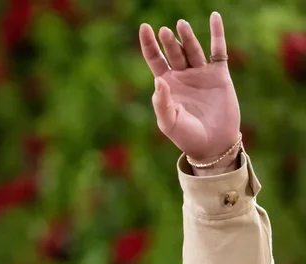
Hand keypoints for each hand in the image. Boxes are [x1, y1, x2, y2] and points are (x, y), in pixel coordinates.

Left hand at [139, 11, 240, 163]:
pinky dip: (217, 33)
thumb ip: (161, 103)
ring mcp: (200, 73)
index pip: (155, 60)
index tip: (144, 28)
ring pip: (192, 49)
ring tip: (180, 26)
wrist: (213, 145)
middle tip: (164, 32)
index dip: (149, 44)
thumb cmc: (187, 137)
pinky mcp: (219, 74)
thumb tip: (158, 80)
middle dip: (168, 42)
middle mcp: (182, 76)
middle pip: (173, 52)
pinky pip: (218, 50)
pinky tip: (214, 17)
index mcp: (167, 86)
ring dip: (187, 37)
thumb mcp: (169, 123)